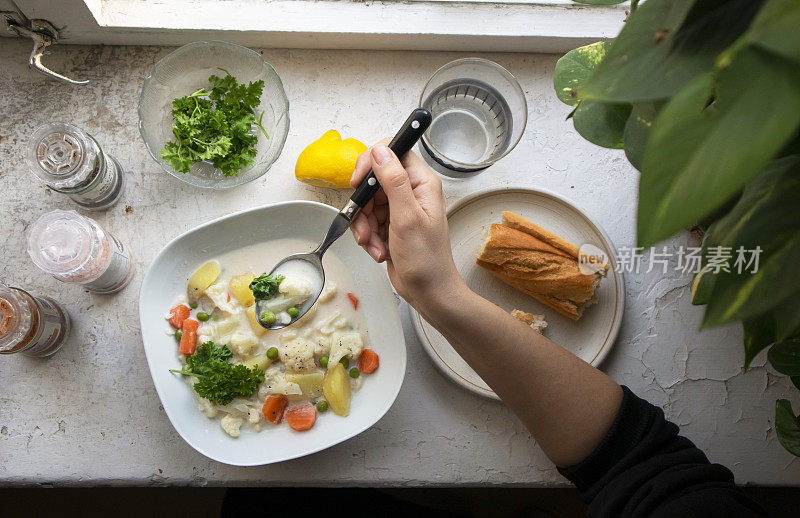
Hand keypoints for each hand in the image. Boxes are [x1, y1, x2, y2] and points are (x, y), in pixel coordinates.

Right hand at [349, 141, 464, 308]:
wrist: (429, 292)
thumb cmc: (427, 260)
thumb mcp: (407, 218)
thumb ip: (393, 181)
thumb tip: (380, 151)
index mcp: (422, 183)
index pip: (392, 152)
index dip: (371, 163)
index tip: (358, 183)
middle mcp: (411, 191)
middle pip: (373, 180)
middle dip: (364, 206)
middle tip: (368, 227)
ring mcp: (400, 208)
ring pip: (367, 203)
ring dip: (365, 226)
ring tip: (375, 245)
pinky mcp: (390, 224)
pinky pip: (367, 220)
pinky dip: (368, 236)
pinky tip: (379, 250)